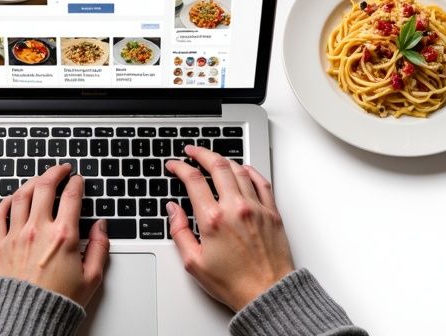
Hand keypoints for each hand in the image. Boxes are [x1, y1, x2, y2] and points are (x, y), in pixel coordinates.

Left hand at [0, 163, 109, 306]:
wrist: (26, 320)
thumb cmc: (57, 302)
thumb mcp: (92, 278)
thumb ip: (100, 248)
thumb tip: (102, 227)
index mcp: (63, 236)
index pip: (71, 196)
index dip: (76, 183)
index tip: (78, 180)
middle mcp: (38, 230)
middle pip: (44, 186)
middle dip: (55, 172)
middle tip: (61, 169)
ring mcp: (16, 235)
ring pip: (21, 195)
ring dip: (32, 181)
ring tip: (40, 179)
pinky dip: (6, 201)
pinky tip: (13, 198)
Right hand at [165, 146, 294, 311]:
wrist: (268, 294)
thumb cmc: (234, 283)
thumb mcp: (194, 263)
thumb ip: (180, 232)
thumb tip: (173, 210)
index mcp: (213, 219)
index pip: (193, 180)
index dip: (180, 167)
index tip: (174, 165)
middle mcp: (235, 208)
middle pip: (217, 165)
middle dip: (201, 153)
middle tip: (192, 151)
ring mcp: (256, 208)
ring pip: (239, 170)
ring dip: (223, 160)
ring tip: (213, 158)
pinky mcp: (272, 213)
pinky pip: (261, 182)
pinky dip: (250, 171)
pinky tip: (243, 169)